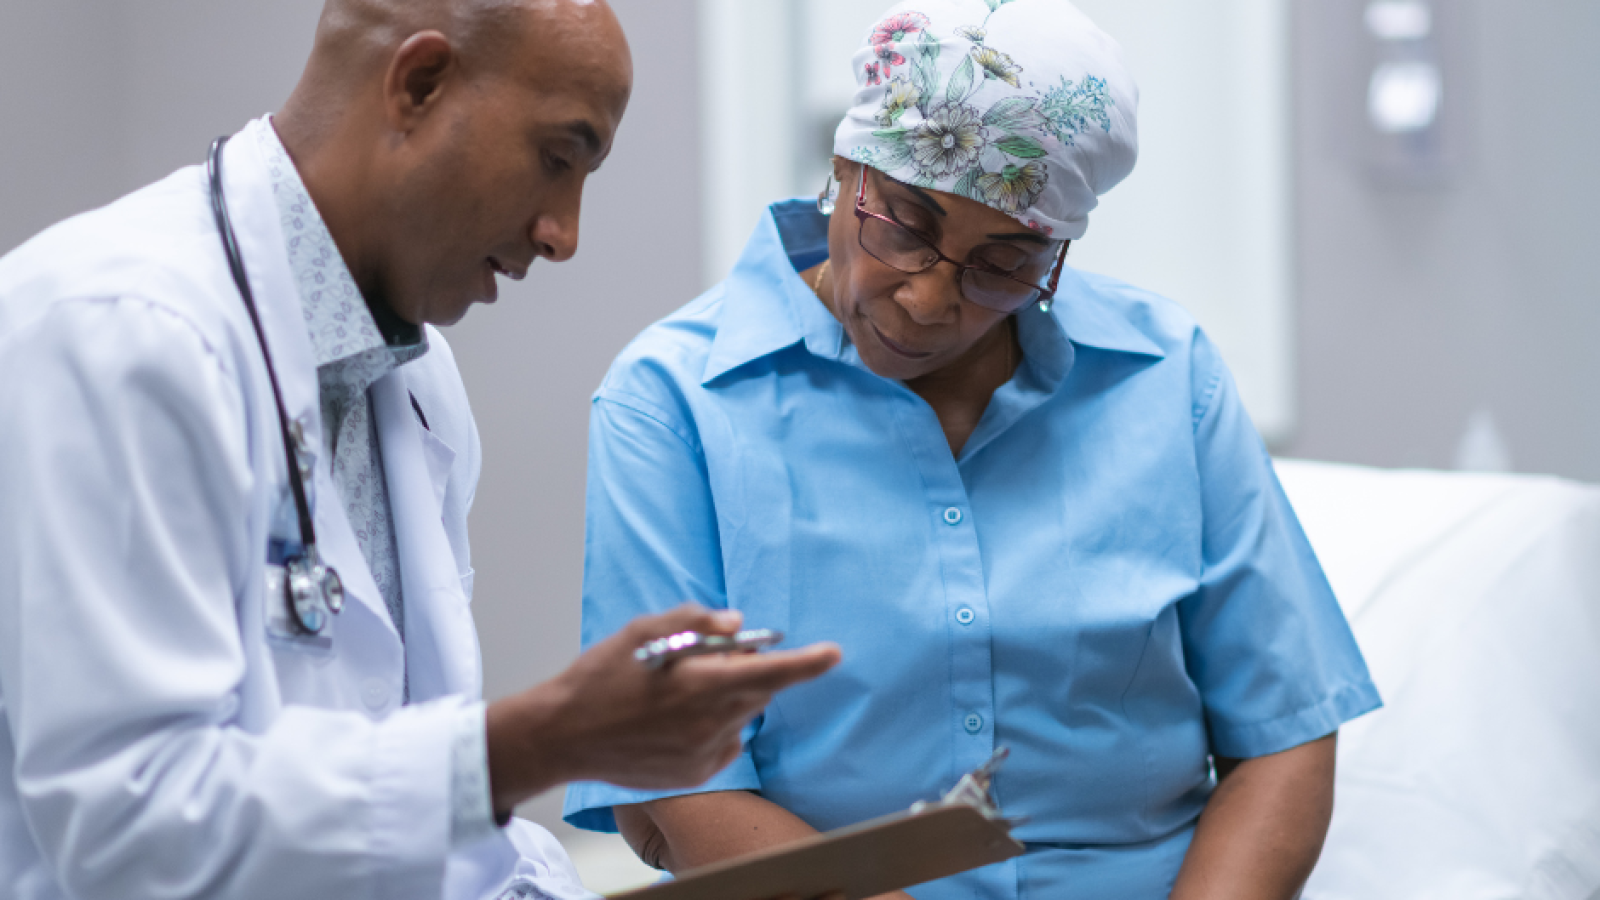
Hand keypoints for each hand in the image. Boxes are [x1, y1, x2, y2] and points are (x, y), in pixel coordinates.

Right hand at [485, 604, 839, 811]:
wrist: (564, 735)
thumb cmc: (601, 676)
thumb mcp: (644, 631)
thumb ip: (697, 621)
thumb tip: (740, 624)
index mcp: (701, 683)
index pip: (771, 672)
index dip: (807, 663)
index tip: (833, 654)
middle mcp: (710, 722)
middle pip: (757, 690)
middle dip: (747, 669)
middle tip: (709, 657)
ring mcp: (704, 752)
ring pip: (740, 715)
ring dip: (726, 698)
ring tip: (678, 693)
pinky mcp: (695, 773)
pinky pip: (725, 742)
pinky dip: (714, 726)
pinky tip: (674, 721)